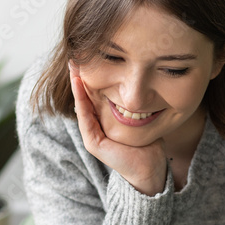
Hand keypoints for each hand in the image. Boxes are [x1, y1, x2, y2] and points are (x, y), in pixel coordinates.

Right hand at [68, 61, 167, 195]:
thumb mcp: (142, 116)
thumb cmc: (149, 144)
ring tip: (74, 66)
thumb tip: (144, 81)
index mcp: (105, 120)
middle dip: (81, 76)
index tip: (90, 56)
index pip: (95, 94)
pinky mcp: (93, 143)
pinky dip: (81, 100)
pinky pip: (85, 118)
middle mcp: (96, 126)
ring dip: (77, 85)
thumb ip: (137, 102)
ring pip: (82, 104)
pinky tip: (80, 85)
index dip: (92, 76)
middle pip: (85, 96)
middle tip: (76, 55)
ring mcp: (92, 135)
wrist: (151, 168)